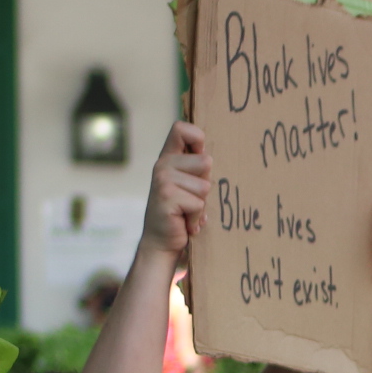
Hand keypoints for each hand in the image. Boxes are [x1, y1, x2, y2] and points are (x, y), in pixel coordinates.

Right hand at [144, 121, 210, 259]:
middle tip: (190, 198)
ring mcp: (163, 180)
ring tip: (187, 211)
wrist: (161, 243)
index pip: (181, 129)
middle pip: (205, 162)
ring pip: (205, 186)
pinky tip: (184, 222)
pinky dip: (196, 218)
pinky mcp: (167, 196)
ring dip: (201, 205)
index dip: (197, 138)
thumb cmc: (181, 213)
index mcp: (169, 157)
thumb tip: (210, 157)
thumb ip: (197, 168)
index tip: (199, 155)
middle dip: (205, 184)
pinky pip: (198, 204)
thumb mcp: (189, 185)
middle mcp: (163, 165)